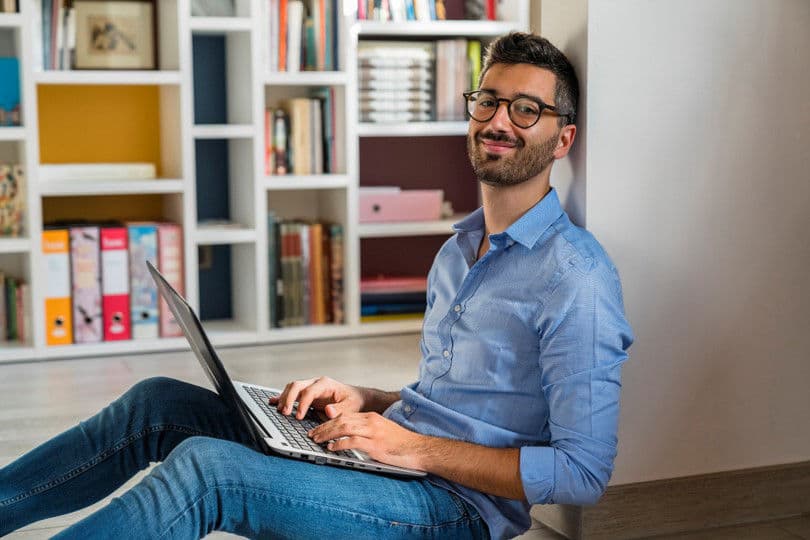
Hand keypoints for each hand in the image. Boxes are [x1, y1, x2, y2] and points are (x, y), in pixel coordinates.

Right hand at [270, 376, 365, 419]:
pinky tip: (272, 402)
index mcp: (325, 384)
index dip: (302, 404)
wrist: (356, 397)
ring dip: (284, 398)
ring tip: (279, 411)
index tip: (299, 417)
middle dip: (288, 398)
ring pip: (292, 388)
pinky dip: (282, 397)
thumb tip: (328, 410)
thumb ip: (340, 409)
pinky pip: (292, 393)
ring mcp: (310, 387)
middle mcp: (315, 383)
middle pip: (296, 385)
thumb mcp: (351, 406)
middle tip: (285, 412)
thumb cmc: (353, 401)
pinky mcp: (306, 394)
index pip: (309, 391)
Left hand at [308, 412, 426, 470]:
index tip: (318, 428)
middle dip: (324, 427)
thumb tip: (347, 440)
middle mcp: (370, 421)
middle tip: (312, 434)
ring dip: (327, 434)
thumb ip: (365, 434)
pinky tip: (331, 448)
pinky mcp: (375, 444)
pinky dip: (339, 444)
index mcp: (371, 417)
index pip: (345, 416)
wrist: (419, 449)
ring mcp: (373, 432)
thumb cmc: (401, 445)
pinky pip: (352, 441)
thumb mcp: (381, 434)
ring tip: (317, 440)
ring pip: (344, 427)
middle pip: (341, 419)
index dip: (328, 422)